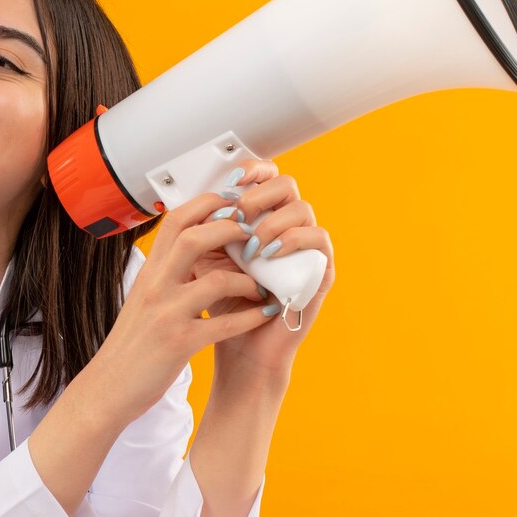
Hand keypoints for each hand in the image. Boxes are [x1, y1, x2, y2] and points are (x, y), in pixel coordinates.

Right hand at [88, 192, 279, 424]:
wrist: (108, 387)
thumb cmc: (130, 344)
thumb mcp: (143, 299)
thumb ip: (165, 275)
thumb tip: (192, 250)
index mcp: (149, 272)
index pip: (176, 220)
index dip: (208, 204)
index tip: (233, 203)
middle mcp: (155, 287)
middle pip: (195, 238)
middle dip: (232, 230)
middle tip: (255, 237)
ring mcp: (167, 314)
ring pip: (216, 281)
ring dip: (248, 281)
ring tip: (261, 286)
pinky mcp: (179, 344)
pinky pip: (224, 325)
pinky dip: (250, 318)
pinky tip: (263, 314)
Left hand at [201, 160, 333, 378]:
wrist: (239, 346)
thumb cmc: (224, 304)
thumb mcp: (204, 259)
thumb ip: (203, 228)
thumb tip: (196, 198)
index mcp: (259, 219)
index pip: (265, 178)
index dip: (253, 169)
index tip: (231, 179)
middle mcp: (285, 228)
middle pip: (286, 184)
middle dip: (259, 194)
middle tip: (239, 215)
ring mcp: (305, 248)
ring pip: (303, 208)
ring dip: (272, 221)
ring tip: (252, 245)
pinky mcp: (320, 270)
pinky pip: (320, 239)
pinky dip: (295, 240)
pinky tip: (270, 254)